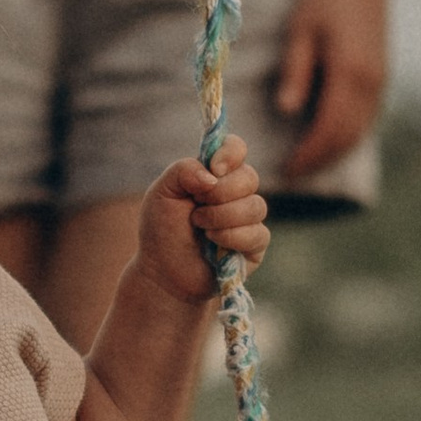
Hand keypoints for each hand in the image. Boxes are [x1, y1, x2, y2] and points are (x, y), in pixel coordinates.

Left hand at [136, 140, 269, 302]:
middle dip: (221, 194)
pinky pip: (258, 234)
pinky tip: (214, 244)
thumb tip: (213, 176)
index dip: (230, 153)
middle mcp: (236, 192)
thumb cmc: (162, 230)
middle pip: (249, 177)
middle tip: (196, 209)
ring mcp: (248, 218)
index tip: (214, 168)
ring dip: (222, 217)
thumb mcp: (162, 193)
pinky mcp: (255, 245)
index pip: (236, 148)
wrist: (164, 272)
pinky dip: (232, 238)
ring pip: (256, 206)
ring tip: (200, 228)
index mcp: (215, 174)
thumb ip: (183, 171)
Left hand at [272, 0, 390, 180]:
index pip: (329, 128)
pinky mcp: (382, 77)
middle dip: (320, 159)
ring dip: (335, 151)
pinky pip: (367, 118)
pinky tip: (329, 139)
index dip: (308, 154)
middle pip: (347, 137)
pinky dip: (348, 135)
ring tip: (308, 162)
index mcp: (349, 72)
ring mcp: (380, 81)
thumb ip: (295, 72)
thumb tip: (287, 111)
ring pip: (360, 131)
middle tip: (293, 172)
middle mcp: (370, 83)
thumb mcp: (301, 30)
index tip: (286, 168)